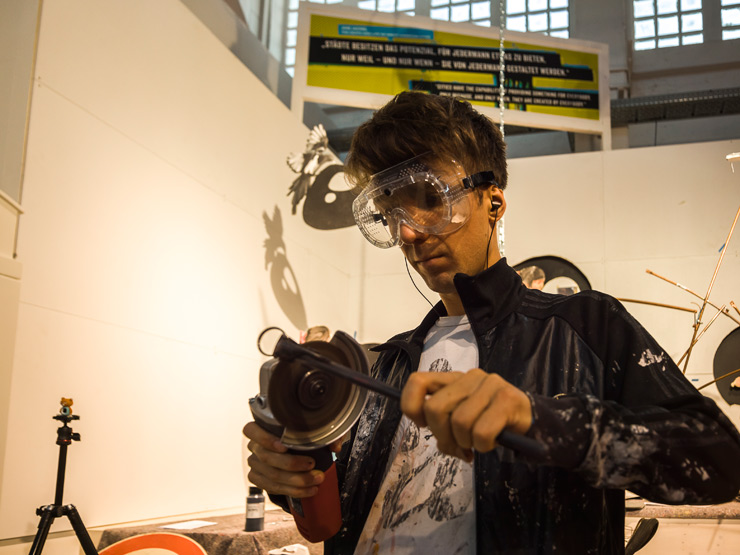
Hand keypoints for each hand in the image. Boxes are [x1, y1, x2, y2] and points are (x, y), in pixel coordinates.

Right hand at [243, 421, 345, 497]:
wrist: (292, 450)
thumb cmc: (300, 435)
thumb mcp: (314, 429)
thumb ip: (326, 433)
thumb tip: (335, 446)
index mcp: (260, 428)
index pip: (251, 430)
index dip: (265, 439)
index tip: (284, 446)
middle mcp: (254, 446)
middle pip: (268, 458)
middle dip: (293, 465)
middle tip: (313, 465)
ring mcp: (255, 464)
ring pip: (273, 476)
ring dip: (298, 481)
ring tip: (317, 479)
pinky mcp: (258, 480)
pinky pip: (274, 488)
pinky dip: (294, 491)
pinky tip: (309, 489)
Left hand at [400, 368, 531, 461]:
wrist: (530, 421)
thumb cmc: (491, 421)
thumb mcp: (462, 420)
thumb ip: (443, 423)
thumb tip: (434, 435)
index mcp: (453, 379)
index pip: (418, 382)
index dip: (412, 406)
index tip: (423, 425)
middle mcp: (470, 376)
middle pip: (435, 408)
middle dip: (442, 436)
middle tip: (456, 446)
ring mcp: (490, 385)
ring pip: (459, 423)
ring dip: (466, 443)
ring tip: (476, 444)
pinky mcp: (507, 399)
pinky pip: (481, 432)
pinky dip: (483, 446)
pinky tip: (490, 443)